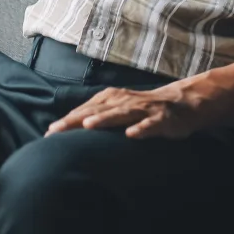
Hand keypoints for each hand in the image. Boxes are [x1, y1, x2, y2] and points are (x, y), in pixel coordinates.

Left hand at [46, 81, 207, 140]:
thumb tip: (71, 128)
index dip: (68, 120)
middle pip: (99, 110)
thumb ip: (101, 115)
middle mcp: (128, 101)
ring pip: (123, 113)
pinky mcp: (163, 119)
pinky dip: (142, 128)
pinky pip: (152, 124)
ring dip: (106, 119)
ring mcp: (146, 109)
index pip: (87, 109)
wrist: (185, 102)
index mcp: (116, 99)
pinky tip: (132, 135)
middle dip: (77, 120)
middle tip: (56, 131)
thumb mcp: (122, 109)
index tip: (48, 133)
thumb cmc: (147, 109)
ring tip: (88, 126)